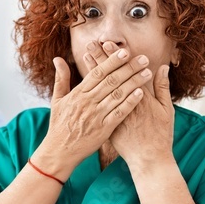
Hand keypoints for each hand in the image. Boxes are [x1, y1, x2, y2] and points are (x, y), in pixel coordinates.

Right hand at [34, 42, 151, 178]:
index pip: (98, 73)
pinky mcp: (103, 129)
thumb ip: (61, 78)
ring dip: (134, 82)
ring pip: (118, 95)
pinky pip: (119, 114)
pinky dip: (130, 103)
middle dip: (129, 68)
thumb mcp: (57, 100)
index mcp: (78, 93)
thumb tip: (58, 58)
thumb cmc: (59, 125)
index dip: (112, 61)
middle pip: (111, 81)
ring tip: (147, 73)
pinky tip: (141, 94)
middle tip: (144, 59)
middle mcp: (88, 102)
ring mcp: (96, 116)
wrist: (59, 152)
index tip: (125, 52)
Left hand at [86, 41, 174, 171]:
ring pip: (102, 90)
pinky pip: (97, 106)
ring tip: (85, 57)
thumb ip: (163, 89)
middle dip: (101, 59)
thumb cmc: (160, 135)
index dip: (117, 58)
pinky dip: (91, 93)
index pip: (126, 71)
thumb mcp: (167, 110)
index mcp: (141, 97)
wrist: (150, 159)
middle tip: (91, 44)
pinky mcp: (108, 124)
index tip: (108, 44)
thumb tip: (162, 68)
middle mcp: (126, 103)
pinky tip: (84, 83)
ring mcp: (115, 114)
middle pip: (111, 77)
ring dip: (94, 73)